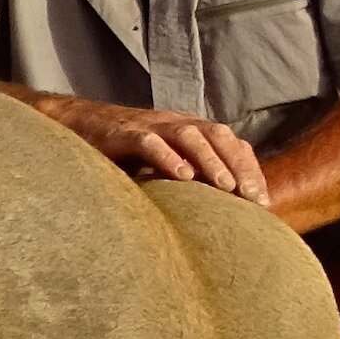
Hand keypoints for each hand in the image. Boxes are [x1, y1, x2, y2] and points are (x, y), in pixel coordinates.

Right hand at [59, 102, 268, 205]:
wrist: (76, 126)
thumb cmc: (121, 152)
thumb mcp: (160, 164)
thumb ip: (185, 179)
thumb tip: (215, 214)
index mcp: (188, 130)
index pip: (230, 143)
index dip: (249, 168)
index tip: (263, 201)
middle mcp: (174, 124)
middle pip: (218, 135)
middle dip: (239, 166)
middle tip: (252, 197)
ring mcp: (149, 126)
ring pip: (189, 135)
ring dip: (211, 160)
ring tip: (226, 187)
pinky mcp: (123, 134)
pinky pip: (150, 142)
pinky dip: (168, 157)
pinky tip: (182, 177)